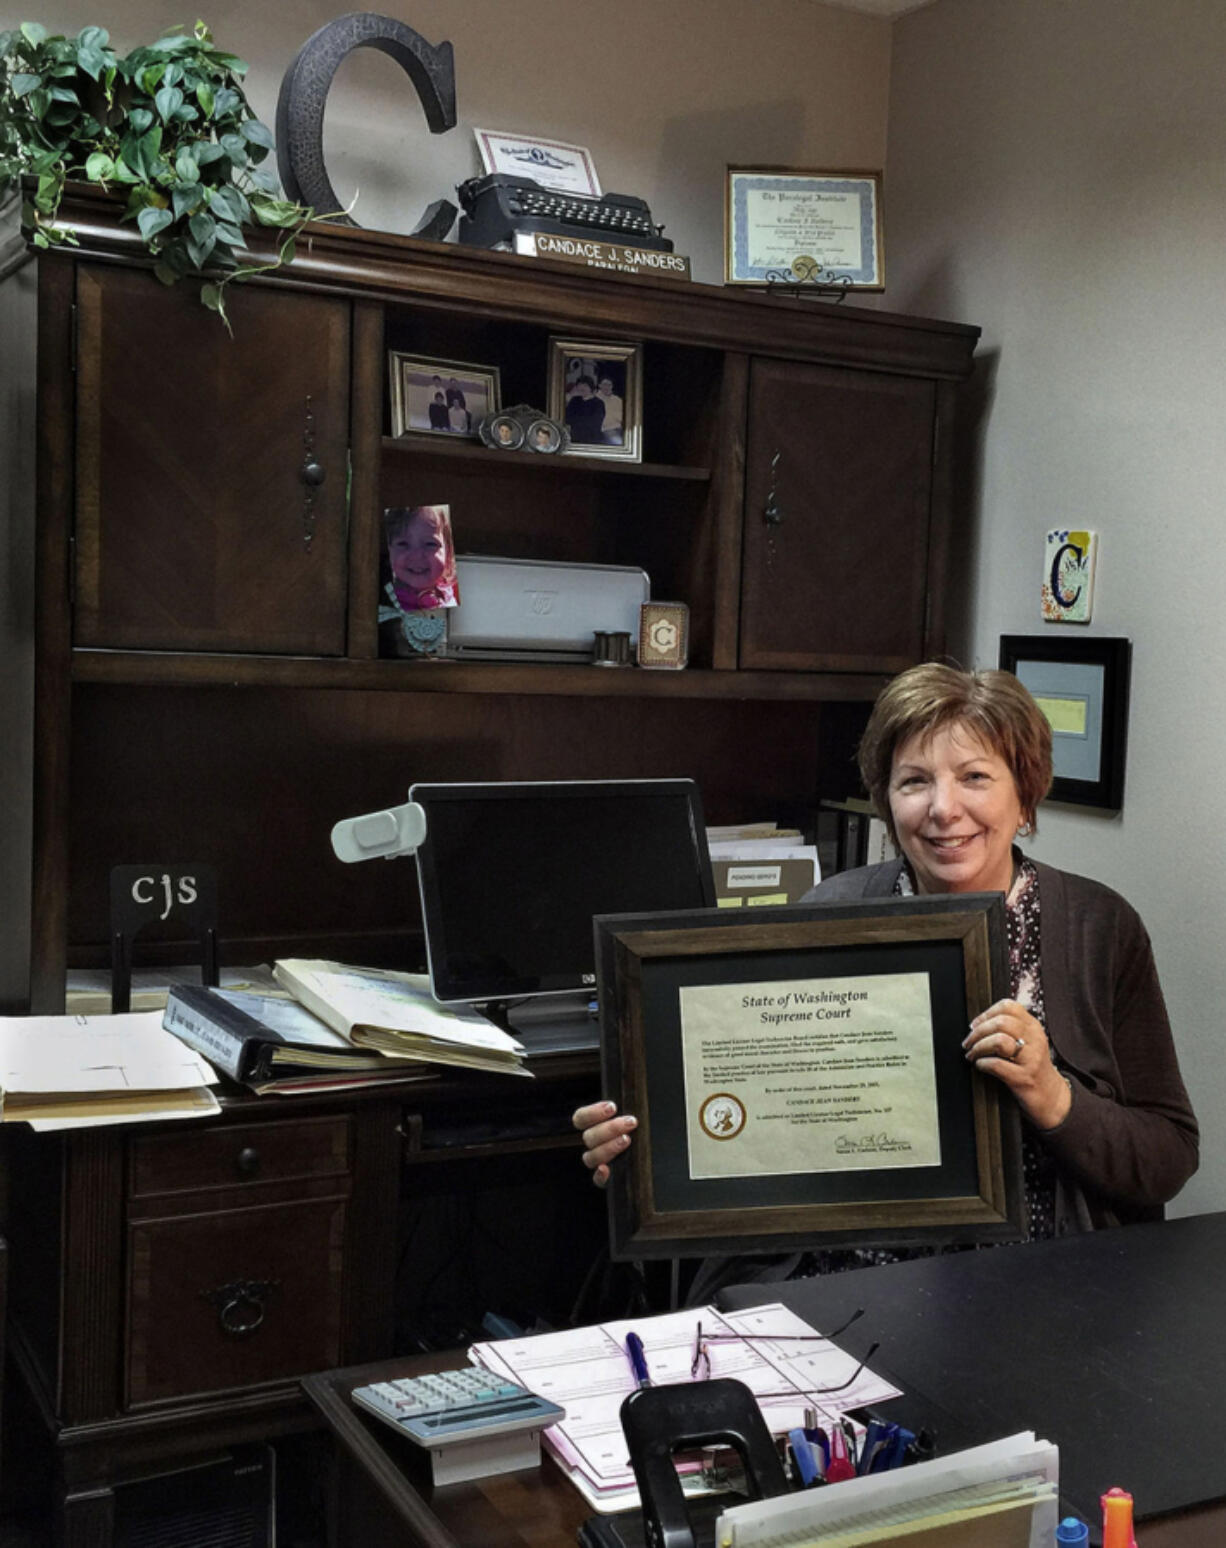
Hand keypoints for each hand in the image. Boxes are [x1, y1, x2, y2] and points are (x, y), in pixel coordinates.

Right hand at [572, 1100, 636, 1187]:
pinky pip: (597, 1180)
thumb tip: (631, 1092)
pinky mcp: (606, 1180)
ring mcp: (598, 1163)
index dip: (592, 1113)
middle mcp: (594, 1145)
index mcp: (594, 1127)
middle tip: (631, 1122)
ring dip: (607, 1147)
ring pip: (591, 1157)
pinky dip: (600, 1175)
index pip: (580, 1118)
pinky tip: (606, 1169)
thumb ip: (628, 1107)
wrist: (660, 1159)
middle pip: (589, 1137)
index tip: (613, 1107)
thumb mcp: (636, 1115)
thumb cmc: (644, 1129)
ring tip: (627, 1140)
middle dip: (610, 1128)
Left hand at [963, 999, 1071, 1130]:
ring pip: (999, 1041)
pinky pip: (997, 1065)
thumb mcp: (1028, 1042)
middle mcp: (1035, 1040)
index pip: (1008, 1007)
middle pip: (1001, 1022)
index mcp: (1033, 1027)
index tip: (975, 1025)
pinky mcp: (1024, 1078)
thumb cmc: (1032, 1067)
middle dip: (978, 1032)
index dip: (986, 1014)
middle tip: (968, 1042)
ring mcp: (1031, 1059)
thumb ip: (1010, 1029)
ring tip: (972, 1054)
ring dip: (979, 1047)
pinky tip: (980, 1065)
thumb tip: (978, 1023)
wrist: (1050, 1096)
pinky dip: (983, 1063)